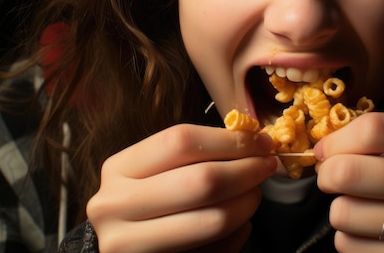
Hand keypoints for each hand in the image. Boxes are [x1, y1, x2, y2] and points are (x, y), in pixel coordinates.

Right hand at [86, 123, 276, 252]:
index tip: (260, 141)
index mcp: (119, 169)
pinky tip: (238, 224)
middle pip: (202, 180)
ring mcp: (131, 245)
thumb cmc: (146, 202)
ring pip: (213, 220)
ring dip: (247, 203)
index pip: (181, 141)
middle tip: (267, 166)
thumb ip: (196, 154)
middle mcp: (116, 207)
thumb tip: (254, 142)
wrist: (124, 247)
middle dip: (247, 170)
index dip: (229, 140)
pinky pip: (215, 250)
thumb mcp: (157, 170)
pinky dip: (237, 234)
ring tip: (254, 194)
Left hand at [314, 112, 383, 252]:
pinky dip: (349, 238)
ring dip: (340, 209)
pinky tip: (368, 232)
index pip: (376, 130)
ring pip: (347, 213)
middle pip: (352, 172)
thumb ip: (377, 138)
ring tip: (358, 206)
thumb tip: (322, 149)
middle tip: (332, 177)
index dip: (338, 139)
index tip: (326, 149)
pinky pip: (352, 247)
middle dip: (328, 174)